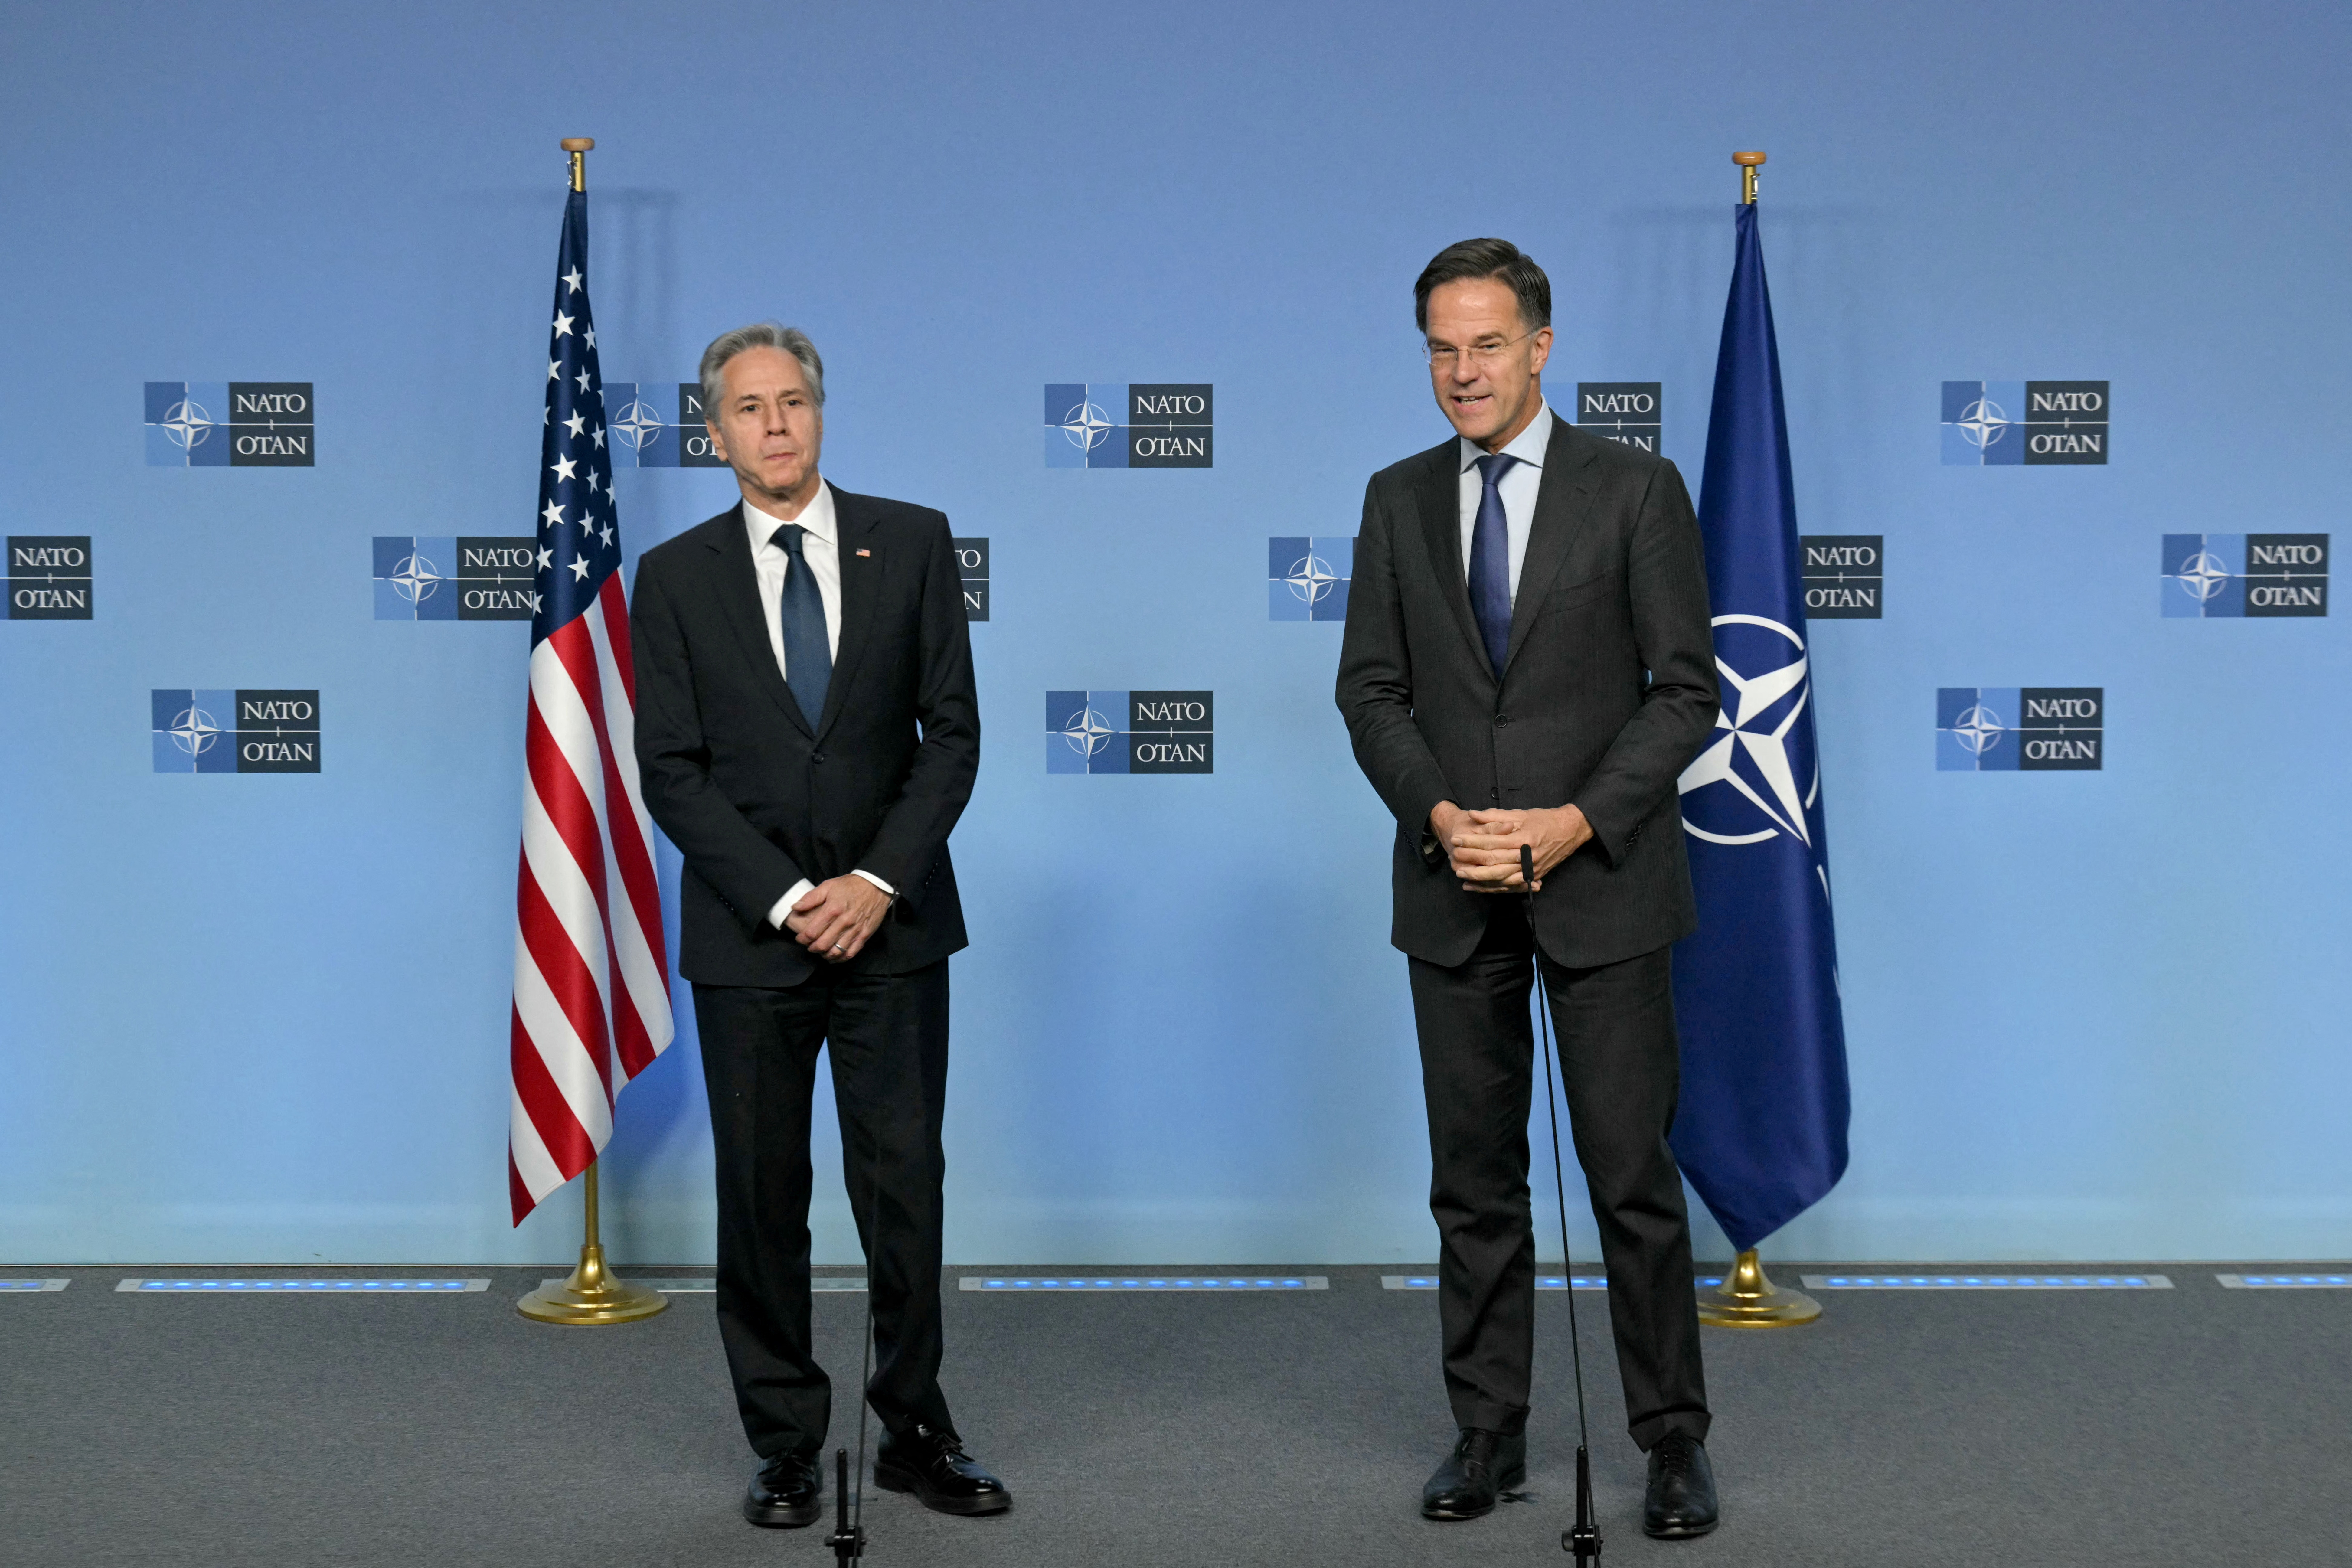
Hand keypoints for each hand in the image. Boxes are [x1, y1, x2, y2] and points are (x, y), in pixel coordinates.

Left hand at [784, 876, 890, 962]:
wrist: (876, 886)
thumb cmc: (851, 885)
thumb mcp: (828, 885)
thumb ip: (811, 898)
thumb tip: (795, 907)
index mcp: (832, 909)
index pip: (812, 932)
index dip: (802, 938)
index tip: (800, 938)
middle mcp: (843, 922)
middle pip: (822, 944)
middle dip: (812, 948)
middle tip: (809, 945)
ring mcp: (855, 930)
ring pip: (836, 951)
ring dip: (824, 954)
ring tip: (820, 951)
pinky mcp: (864, 935)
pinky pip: (851, 953)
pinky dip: (840, 958)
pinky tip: (834, 957)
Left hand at [1446, 804, 1593, 892]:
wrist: (1570, 830)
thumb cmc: (1544, 819)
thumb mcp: (1520, 813)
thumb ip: (1495, 816)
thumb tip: (1473, 814)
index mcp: (1523, 838)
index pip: (1491, 842)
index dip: (1471, 841)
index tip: (1456, 839)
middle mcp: (1527, 856)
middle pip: (1494, 862)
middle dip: (1471, 859)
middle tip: (1455, 856)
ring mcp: (1531, 869)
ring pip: (1501, 878)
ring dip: (1479, 878)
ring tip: (1461, 874)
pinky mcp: (1533, 877)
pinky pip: (1510, 886)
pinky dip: (1493, 888)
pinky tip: (1477, 887)